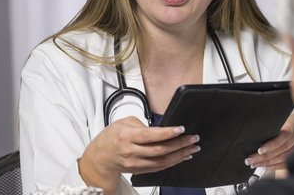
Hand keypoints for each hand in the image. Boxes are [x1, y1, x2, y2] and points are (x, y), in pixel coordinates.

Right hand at [78, 116, 200, 193]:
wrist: (100, 158)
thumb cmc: (111, 137)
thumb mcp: (123, 123)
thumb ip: (142, 124)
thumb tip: (161, 128)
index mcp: (126, 136)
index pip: (149, 135)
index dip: (167, 133)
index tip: (181, 129)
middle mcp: (131, 152)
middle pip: (159, 150)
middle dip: (180, 144)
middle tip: (193, 138)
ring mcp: (135, 163)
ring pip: (162, 161)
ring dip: (180, 154)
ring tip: (193, 147)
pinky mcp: (140, 170)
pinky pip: (160, 167)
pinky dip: (173, 162)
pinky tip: (183, 156)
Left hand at [244, 114, 293, 169]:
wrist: (292, 126)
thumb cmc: (281, 123)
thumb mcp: (276, 121)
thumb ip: (270, 127)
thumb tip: (254, 135)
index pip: (284, 134)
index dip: (272, 144)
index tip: (259, 150)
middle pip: (283, 147)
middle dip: (265, 156)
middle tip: (251, 160)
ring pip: (285, 157)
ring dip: (268, 162)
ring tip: (256, 164)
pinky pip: (288, 162)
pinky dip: (275, 166)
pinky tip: (266, 166)